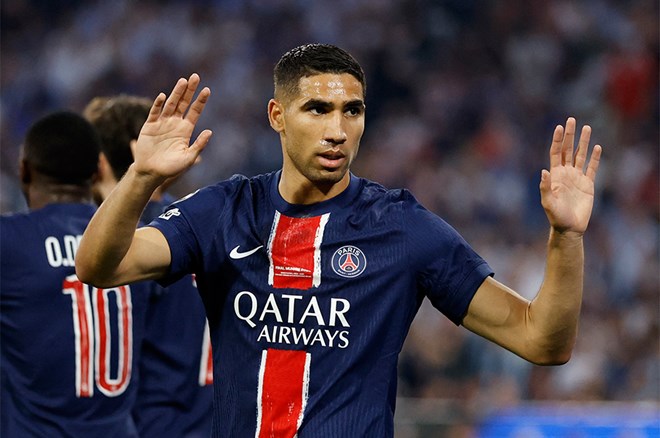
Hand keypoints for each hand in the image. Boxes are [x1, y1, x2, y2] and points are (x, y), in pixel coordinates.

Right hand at [133, 73, 211, 184]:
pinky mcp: (149, 126)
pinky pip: (155, 113)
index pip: (195, 111)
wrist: (151, 173)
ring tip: (183, 81)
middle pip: (183, 103)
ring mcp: (162, 123)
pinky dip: (158, 104)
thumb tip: (210, 131)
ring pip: (171, 104)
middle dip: (189, 90)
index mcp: (186, 130)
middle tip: (195, 76)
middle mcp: (175, 123)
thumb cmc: (172, 168)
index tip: (207, 90)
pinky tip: (164, 97)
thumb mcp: (189, 157)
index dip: (200, 101)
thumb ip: (199, 145)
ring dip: (176, 93)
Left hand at [540, 117, 601, 234]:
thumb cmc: (556, 217)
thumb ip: (545, 187)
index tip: (559, 127)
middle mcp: (566, 173)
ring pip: (581, 155)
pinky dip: (595, 158)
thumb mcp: (548, 202)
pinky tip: (597, 147)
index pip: (556, 152)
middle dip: (569, 135)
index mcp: (555, 175)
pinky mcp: (588, 184)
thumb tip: (544, 171)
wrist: (569, 228)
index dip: (557, 140)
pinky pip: (592, 168)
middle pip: (568, 149)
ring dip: (584, 142)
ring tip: (586, 128)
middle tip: (572, 119)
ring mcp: (577, 177)